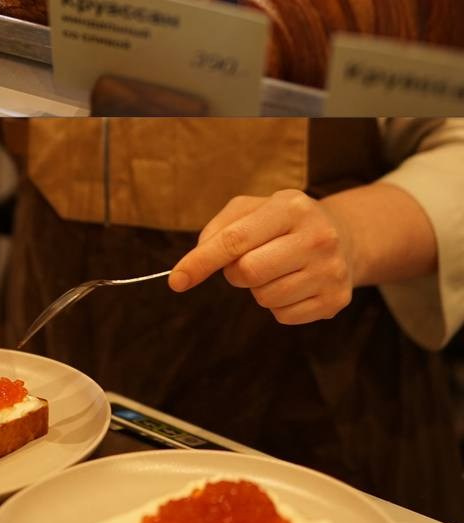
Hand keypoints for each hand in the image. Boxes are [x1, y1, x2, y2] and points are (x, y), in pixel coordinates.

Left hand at [169, 190, 354, 324]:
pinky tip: (294, 283)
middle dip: (235, 272)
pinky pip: (283, 316)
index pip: (235, 240)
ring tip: (278, 268)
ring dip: (258, 289)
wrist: (345, 237)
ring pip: (265, 298)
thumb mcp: (255, 208)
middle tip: (248, 261)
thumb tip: (196, 259)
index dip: (201, 261)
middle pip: (248, 273)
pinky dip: (278, 305)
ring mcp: (330, 270)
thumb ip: (221, 227)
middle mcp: (317, 237)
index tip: (176, 280)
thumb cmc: (286, 221)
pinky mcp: (336, 300)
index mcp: (291, 207)